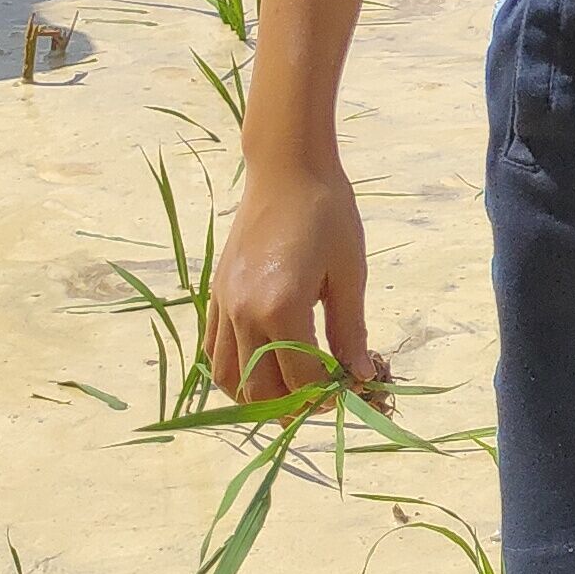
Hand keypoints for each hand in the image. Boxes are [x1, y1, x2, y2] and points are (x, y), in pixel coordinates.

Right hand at [209, 155, 387, 404]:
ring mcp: (223, 305)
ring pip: (227, 377)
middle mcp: (243, 313)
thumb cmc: (328, 213)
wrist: (287, 169)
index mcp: (280, 307)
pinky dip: (232, 371)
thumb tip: (361, 375)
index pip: (300, 378)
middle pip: (259, 388)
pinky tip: (261, 365)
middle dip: (293, 404)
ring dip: (257, 395)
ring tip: (292, 387)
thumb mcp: (349, 272)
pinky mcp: (214, 295)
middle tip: (323, 395)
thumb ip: (350, 329)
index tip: (351, 390)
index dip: (326, 394)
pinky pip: (212, 351)